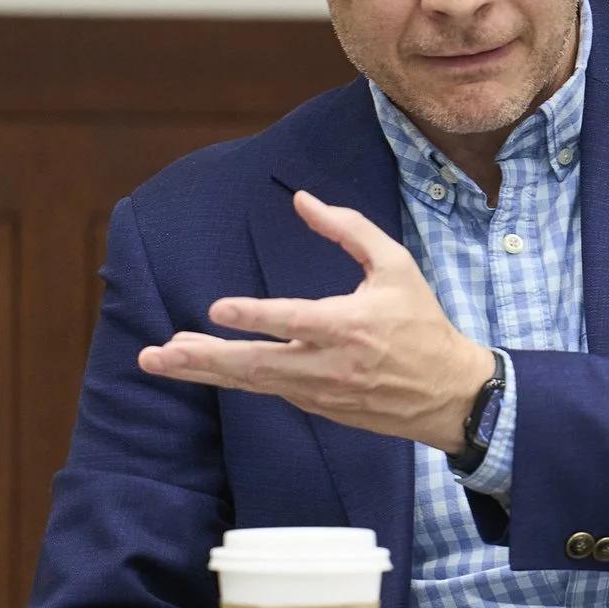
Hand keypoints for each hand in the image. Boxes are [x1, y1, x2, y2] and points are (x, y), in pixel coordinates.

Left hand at [138, 191, 492, 451]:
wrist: (450, 393)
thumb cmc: (422, 323)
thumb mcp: (397, 267)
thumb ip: (349, 230)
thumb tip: (302, 200)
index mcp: (352, 326)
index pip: (294, 321)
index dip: (255, 317)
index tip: (216, 310)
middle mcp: (330, 364)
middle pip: (257, 364)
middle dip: (204, 358)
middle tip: (158, 353)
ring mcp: (321, 391)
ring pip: (253, 382)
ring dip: (204, 370)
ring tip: (159, 360)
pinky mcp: (319, 407)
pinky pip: (270, 390)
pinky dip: (235, 378)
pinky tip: (205, 366)